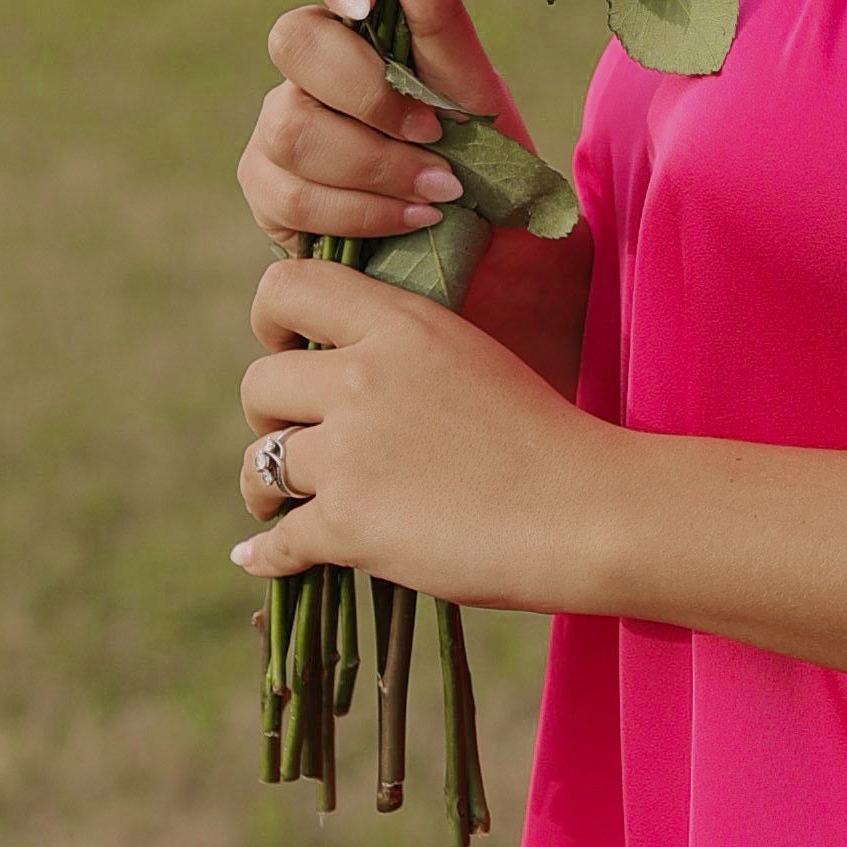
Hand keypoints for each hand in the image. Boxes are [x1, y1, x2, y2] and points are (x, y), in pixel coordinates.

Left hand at [235, 252, 625, 614]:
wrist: (587, 512)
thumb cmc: (548, 439)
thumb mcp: (474, 358)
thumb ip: (407, 352)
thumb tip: (348, 368)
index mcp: (401, 326)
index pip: (287, 288)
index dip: (271, 322)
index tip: (288, 352)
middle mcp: (364, 378)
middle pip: (259, 383)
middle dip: (267, 416)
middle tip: (295, 440)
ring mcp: (351, 452)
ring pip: (259, 463)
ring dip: (264, 488)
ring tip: (280, 504)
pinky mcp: (350, 524)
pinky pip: (278, 540)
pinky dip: (270, 554)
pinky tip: (268, 558)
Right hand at [240, 0, 591, 389]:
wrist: (495, 265)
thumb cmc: (488, 164)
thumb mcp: (478, 89)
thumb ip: (441, 13)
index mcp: (362, 13)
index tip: (364, 0)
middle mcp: (311, 62)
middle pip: (294, 41)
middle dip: (372, 94)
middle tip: (438, 132)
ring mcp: (280, 125)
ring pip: (290, 125)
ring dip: (376, 164)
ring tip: (440, 192)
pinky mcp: (270, 192)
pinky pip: (288, 195)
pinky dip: (360, 212)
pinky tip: (410, 223)